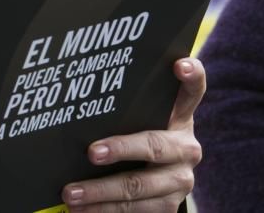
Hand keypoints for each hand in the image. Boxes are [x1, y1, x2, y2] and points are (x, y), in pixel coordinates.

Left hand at [61, 58, 203, 211]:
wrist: (158, 175)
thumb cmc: (135, 132)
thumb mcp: (136, 117)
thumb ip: (122, 106)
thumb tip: (72, 94)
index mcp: (180, 117)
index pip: (192, 91)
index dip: (191, 76)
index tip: (178, 65)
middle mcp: (186, 148)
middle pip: (154, 146)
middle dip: (121, 149)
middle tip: (91, 152)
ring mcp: (180, 180)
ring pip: (140, 188)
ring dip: (101, 193)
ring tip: (70, 194)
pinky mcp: (170, 206)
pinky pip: (137, 212)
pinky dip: (105, 212)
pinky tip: (81, 211)